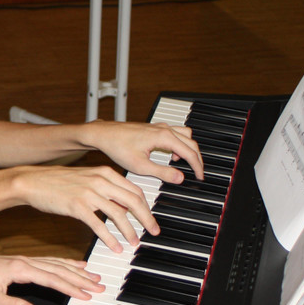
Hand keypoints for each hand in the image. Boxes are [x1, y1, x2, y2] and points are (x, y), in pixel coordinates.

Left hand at [0, 248, 103, 304]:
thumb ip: (11, 304)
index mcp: (20, 270)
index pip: (51, 278)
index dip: (70, 287)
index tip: (87, 295)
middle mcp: (26, 262)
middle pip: (59, 269)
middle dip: (81, 278)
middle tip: (100, 285)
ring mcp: (26, 260)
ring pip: (57, 263)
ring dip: (76, 270)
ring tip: (94, 276)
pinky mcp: (23, 261)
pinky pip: (50, 261)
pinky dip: (65, 263)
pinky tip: (75, 266)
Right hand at [13, 164, 155, 250]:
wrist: (32, 181)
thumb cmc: (57, 181)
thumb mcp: (86, 178)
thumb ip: (105, 188)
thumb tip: (122, 204)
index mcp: (105, 173)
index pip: (135, 191)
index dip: (147, 207)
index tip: (151, 220)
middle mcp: (100, 181)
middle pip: (133, 202)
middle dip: (146, 220)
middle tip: (152, 233)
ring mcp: (89, 193)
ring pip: (119, 214)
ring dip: (130, 231)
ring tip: (134, 243)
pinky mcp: (77, 206)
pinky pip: (99, 225)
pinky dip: (110, 238)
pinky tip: (114, 247)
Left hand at [80, 120, 204, 183]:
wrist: (103, 134)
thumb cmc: (118, 147)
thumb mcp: (140, 166)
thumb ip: (162, 172)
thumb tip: (180, 178)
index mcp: (164, 137)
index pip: (189, 152)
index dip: (197, 166)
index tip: (200, 177)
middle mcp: (164, 128)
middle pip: (191, 142)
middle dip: (197, 158)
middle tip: (198, 173)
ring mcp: (159, 126)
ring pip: (185, 135)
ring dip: (189, 149)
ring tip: (186, 164)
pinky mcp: (154, 127)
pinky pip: (176, 133)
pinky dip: (180, 144)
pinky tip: (171, 155)